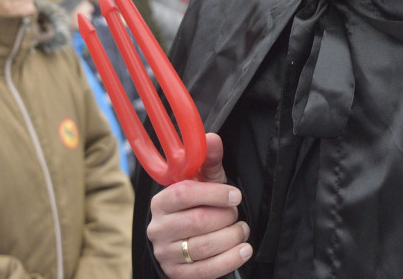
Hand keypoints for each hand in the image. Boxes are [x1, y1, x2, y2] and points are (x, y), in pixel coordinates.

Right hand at [147, 133, 252, 277]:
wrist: (187, 239)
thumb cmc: (198, 205)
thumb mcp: (204, 181)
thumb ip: (208, 160)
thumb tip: (211, 138)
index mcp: (161, 202)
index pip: (184, 195)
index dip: (214, 194)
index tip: (236, 195)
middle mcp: (158, 228)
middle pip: (197, 222)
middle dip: (226, 217)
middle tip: (236, 213)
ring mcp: (165, 253)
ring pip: (203, 247)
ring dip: (231, 237)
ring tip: (242, 229)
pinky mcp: (176, 274)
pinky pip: (205, 271)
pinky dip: (230, 259)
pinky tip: (244, 249)